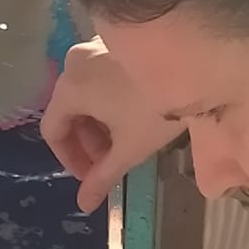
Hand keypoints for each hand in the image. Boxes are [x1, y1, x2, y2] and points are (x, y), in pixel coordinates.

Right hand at [40, 38, 177, 212]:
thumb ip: (101, 178)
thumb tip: (84, 205)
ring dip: (98, 124)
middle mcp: (73, 64)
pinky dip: (106, 101)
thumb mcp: (129, 148)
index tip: (90, 176)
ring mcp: (93, 49)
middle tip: (110, 162)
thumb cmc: (156, 108)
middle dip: (87, 143)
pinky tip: (131, 115)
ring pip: (84, 96)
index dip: (69, 160)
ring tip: (124, 140)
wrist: (195, 63)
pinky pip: (98, 78)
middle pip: (68, 112)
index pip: (53, 131)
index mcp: (69, 88)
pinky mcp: (114, 43)